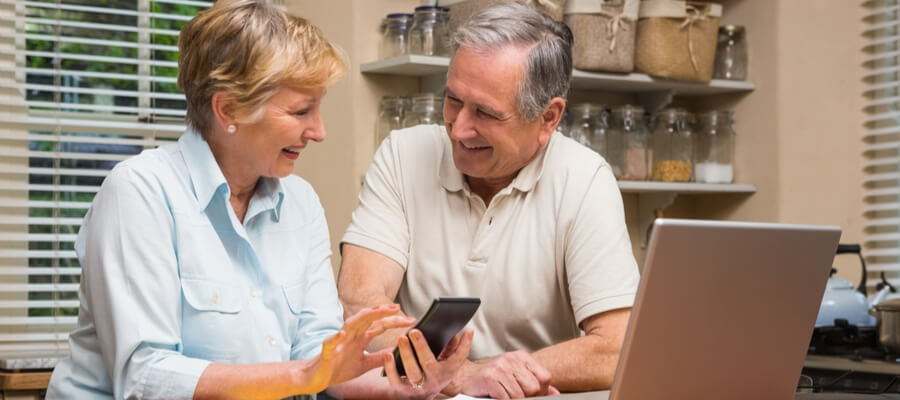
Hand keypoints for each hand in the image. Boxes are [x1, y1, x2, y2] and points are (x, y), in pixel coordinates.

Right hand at [303, 304, 414, 391]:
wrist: (318, 378)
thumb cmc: (338, 368)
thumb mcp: (364, 364)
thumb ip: (378, 358)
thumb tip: (394, 353)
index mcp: (360, 338)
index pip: (379, 326)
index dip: (394, 321)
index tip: (410, 319)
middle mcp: (351, 336)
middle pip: (367, 319)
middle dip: (382, 312)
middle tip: (397, 308)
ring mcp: (338, 341)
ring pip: (351, 324)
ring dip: (363, 317)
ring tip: (376, 311)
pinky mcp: (327, 351)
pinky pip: (330, 342)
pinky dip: (336, 337)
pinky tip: (343, 333)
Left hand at [383, 329, 473, 399]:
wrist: (422, 397)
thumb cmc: (435, 374)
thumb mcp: (449, 363)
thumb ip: (458, 348)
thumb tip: (467, 332)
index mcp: (446, 372)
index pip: (457, 359)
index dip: (462, 346)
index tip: (461, 331)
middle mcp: (433, 381)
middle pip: (429, 364)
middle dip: (421, 347)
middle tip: (414, 331)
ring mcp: (417, 387)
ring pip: (412, 372)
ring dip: (406, 355)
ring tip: (401, 339)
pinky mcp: (402, 391)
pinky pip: (395, 380)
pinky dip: (391, 368)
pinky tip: (389, 354)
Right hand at [444, 351, 558, 398]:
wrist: (464, 376)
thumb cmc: (490, 377)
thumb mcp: (515, 375)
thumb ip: (535, 382)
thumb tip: (554, 393)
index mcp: (521, 357)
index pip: (545, 377)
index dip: (541, 391)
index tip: (531, 394)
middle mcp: (511, 359)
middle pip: (534, 388)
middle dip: (527, 397)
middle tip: (515, 396)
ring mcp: (500, 368)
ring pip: (520, 396)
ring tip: (504, 395)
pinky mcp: (490, 379)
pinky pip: (506, 399)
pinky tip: (496, 396)